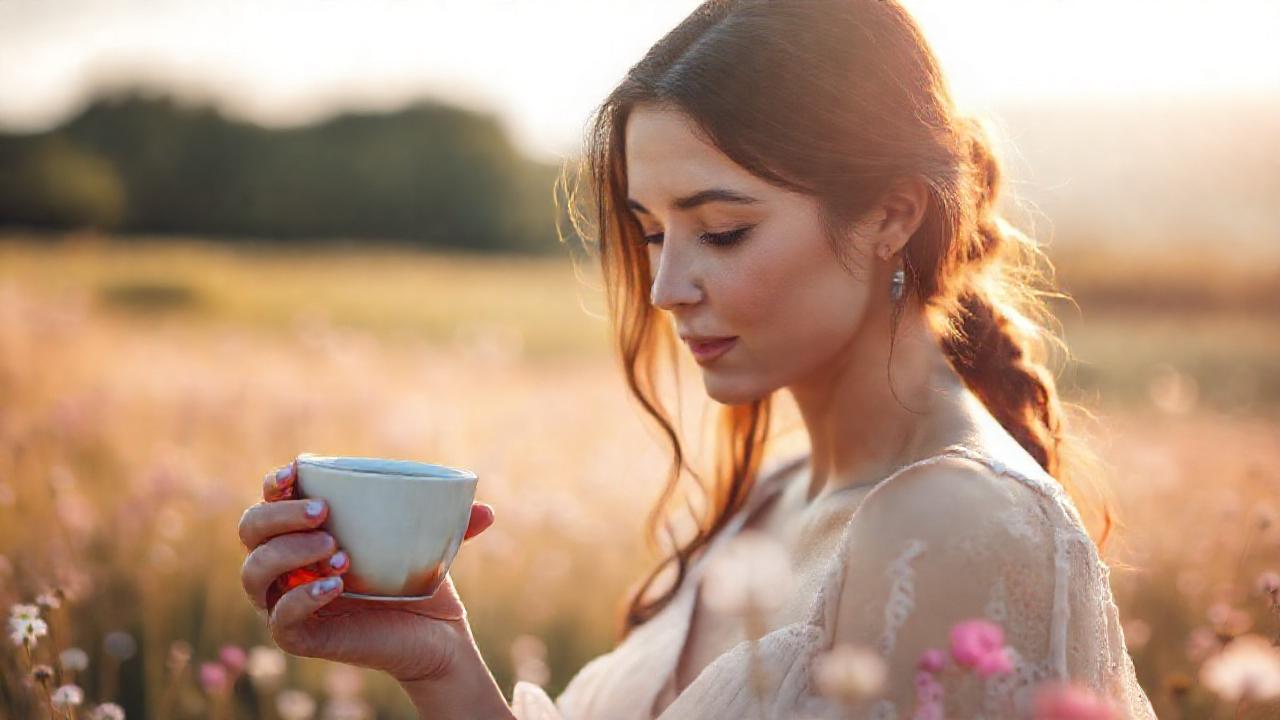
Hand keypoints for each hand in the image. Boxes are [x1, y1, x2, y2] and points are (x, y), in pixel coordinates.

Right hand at [238, 458, 495, 683]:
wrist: (435, 635)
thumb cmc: (419, 579)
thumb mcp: (433, 541)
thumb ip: (455, 521)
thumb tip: (487, 511)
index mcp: (306, 531)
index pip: (270, 499)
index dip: (275, 482)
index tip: (296, 471)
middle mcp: (286, 564)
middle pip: (251, 530)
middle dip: (279, 515)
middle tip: (324, 513)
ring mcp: (286, 601)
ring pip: (253, 573)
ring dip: (289, 554)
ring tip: (339, 553)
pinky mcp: (299, 636)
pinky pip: (279, 619)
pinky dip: (300, 598)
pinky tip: (334, 586)